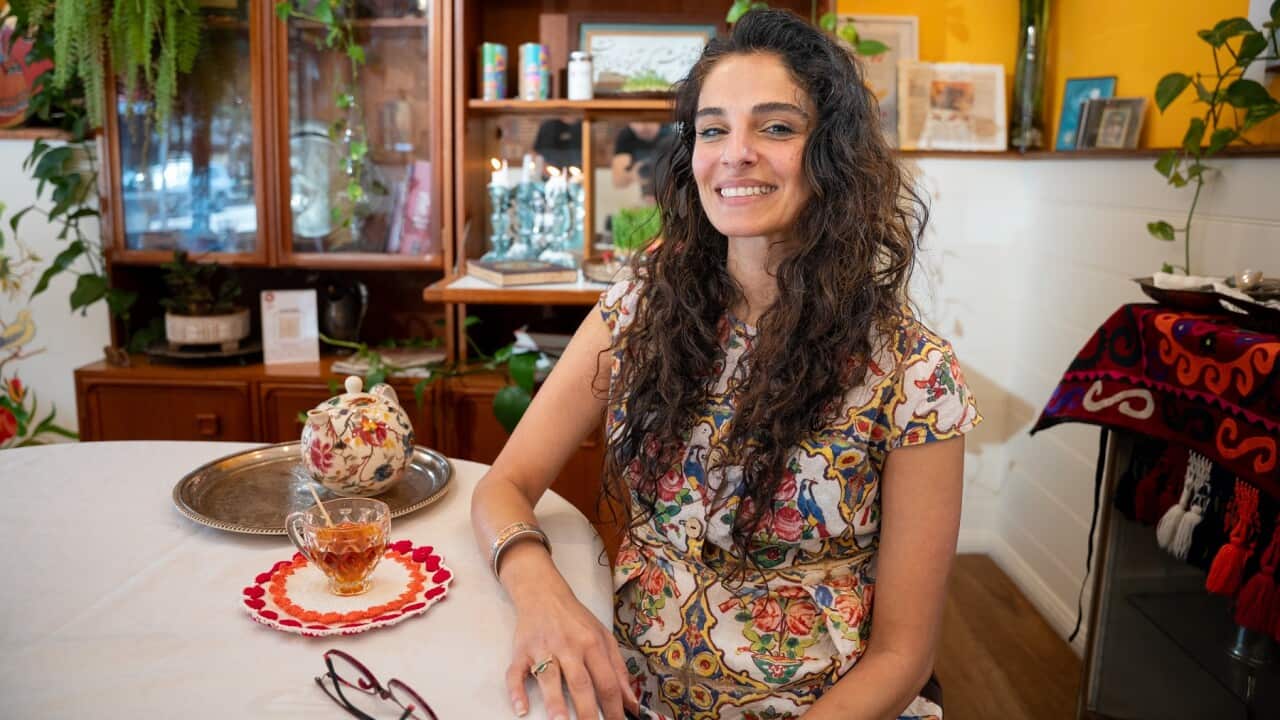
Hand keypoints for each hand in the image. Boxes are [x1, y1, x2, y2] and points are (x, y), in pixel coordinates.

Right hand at [505, 574, 637, 719]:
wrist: (543, 592)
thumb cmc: (576, 619)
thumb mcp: (604, 637)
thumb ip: (618, 669)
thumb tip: (631, 702)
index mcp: (593, 644)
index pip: (607, 681)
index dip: (614, 708)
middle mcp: (569, 646)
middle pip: (581, 683)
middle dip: (587, 712)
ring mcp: (543, 648)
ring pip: (550, 677)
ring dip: (555, 702)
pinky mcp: (522, 650)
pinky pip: (516, 671)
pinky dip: (516, 690)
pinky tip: (521, 708)